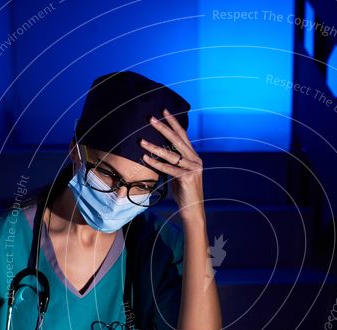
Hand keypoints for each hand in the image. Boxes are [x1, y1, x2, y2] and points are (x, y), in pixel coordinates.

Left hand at [140, 108, 203, 222]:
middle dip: (164, 128)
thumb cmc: (184, 192)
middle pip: (178, 140)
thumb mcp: (180, 174)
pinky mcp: (187, 178)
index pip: (183, 136)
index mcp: (194, 157)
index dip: (174, 123)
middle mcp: (195, 160)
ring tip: (141, 141)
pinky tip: (145, 158)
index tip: (164, 111)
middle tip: (151, 118)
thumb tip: (162, 153)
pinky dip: (155, 163)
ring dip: (154, 147)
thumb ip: (175, 163)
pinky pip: (168, 169)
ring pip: (171, 154)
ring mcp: (192, 168)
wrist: (193, 210)